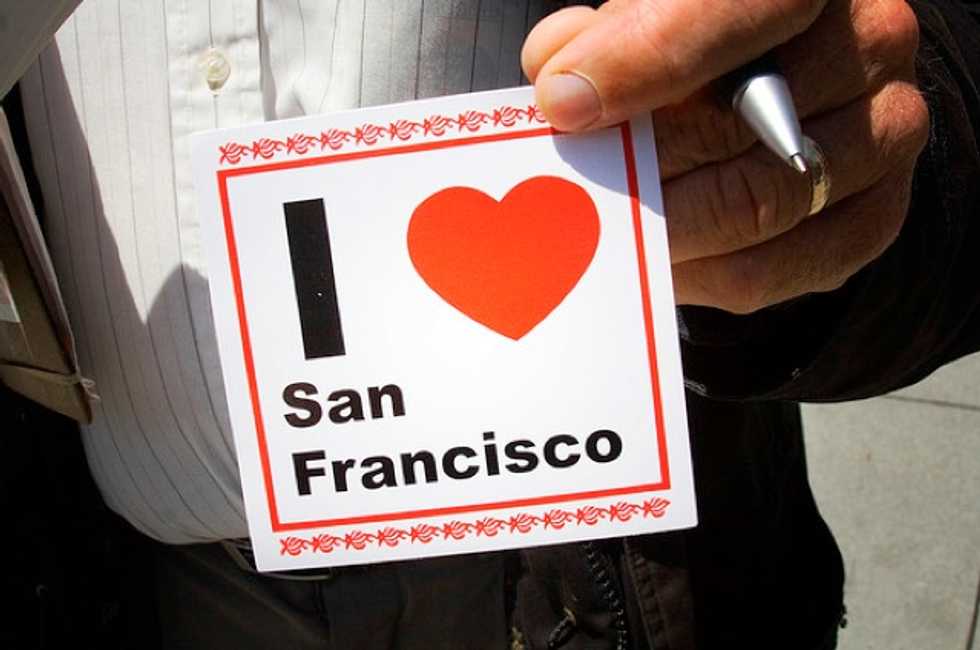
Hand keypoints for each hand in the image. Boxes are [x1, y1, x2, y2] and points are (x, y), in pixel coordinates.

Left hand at [522, 0, 927, 313]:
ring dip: (662, 227)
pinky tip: (652, 259)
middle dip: (640, 163)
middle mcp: (872, 42)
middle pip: (743, 121)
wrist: (787, 95)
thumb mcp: (651, 15)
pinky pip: (772, 270)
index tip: (565, 103)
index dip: (651, 57)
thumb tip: (559, 80)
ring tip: (602, 229)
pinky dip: (696, 275)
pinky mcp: (873, 217)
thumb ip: (601, 34)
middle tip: (574, 188)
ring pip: (759, 204)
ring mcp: (886, 133)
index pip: (744, 7)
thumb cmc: (699, 45)